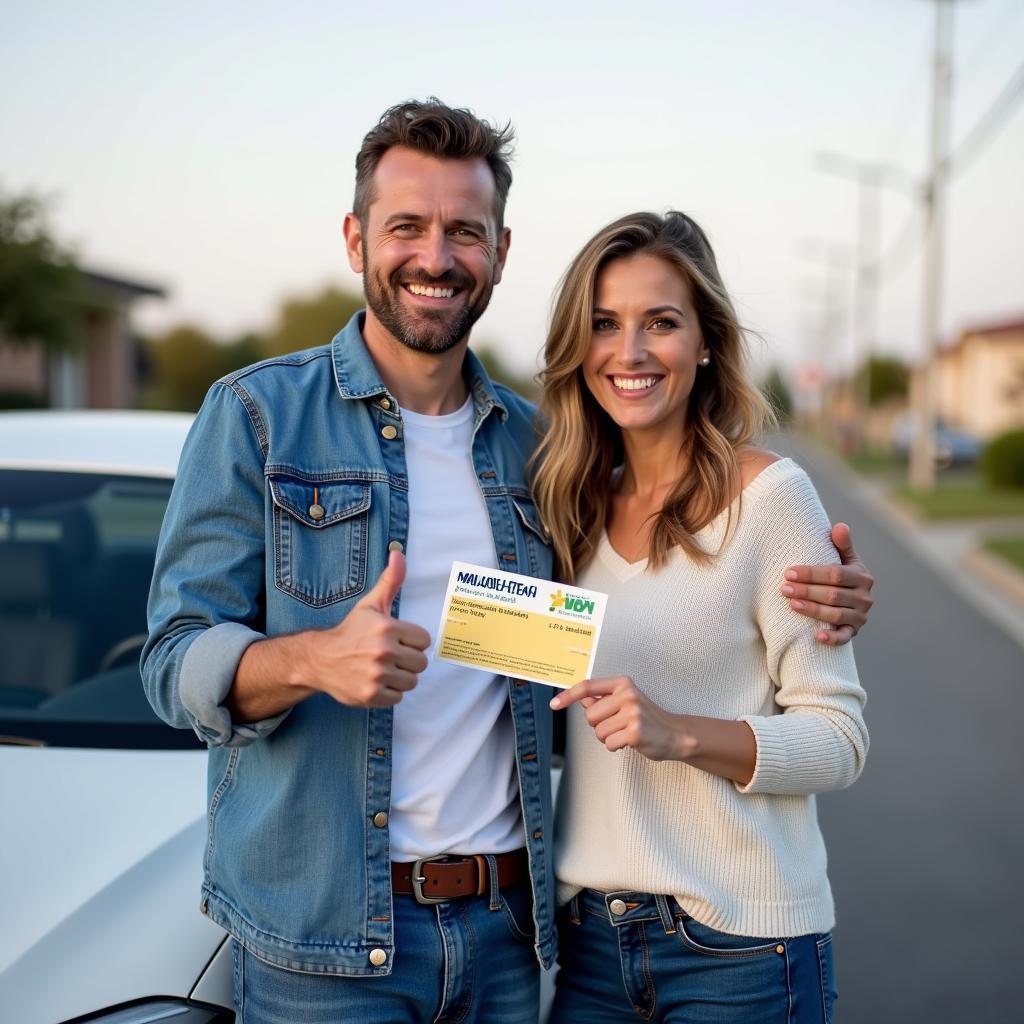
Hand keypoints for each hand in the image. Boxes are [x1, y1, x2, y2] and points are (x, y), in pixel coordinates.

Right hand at [306, 551, 430, 707]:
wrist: (320, 659)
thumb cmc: (351, 630)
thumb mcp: (371, 604)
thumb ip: (391, 580)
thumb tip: (399, 553)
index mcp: (387, 628)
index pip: (424, 640)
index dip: (412, 641)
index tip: (397, 640)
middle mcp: (383, 652)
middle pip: (421, 663)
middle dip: (408, 660)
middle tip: (390, 656)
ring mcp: (377, 675)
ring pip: (411, 681)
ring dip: (400, 677)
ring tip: (383, 668)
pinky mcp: (371, 695)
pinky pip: (398, 697)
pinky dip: (389, 692)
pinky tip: (376, 681)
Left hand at [549, 676, 695, 761]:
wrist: (675, 734)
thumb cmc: (647, 718)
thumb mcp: (626, 701)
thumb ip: (603, 699)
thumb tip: (578, 698)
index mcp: (623, 684)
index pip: (588, 687)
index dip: (568, 695)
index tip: (554, 704)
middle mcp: (627, 695)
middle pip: (590, 715)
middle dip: (599, 725)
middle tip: (617, 725)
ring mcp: (632, 713)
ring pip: (598, 731)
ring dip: (608, 737)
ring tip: (624, 733)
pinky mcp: (634, 732)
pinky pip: (608, 743)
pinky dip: (615, 746)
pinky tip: (629, 742)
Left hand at [781, 522, 874, 645]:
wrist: (851, 600)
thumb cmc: (841, 575)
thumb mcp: (844, 559)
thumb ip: (842, 544)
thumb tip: (840, 526)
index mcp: (862, 576)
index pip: (835, 574)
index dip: (811, 574)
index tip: (789, 572)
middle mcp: (865, 597)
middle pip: (833, 595)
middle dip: (807, 591)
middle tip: (784, 588)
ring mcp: (861, 616)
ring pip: (836, 615)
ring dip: (813, 610)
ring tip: (792, 604)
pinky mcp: (855, 632)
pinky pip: (844, 637)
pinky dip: (833, 638)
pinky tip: (817, 637)